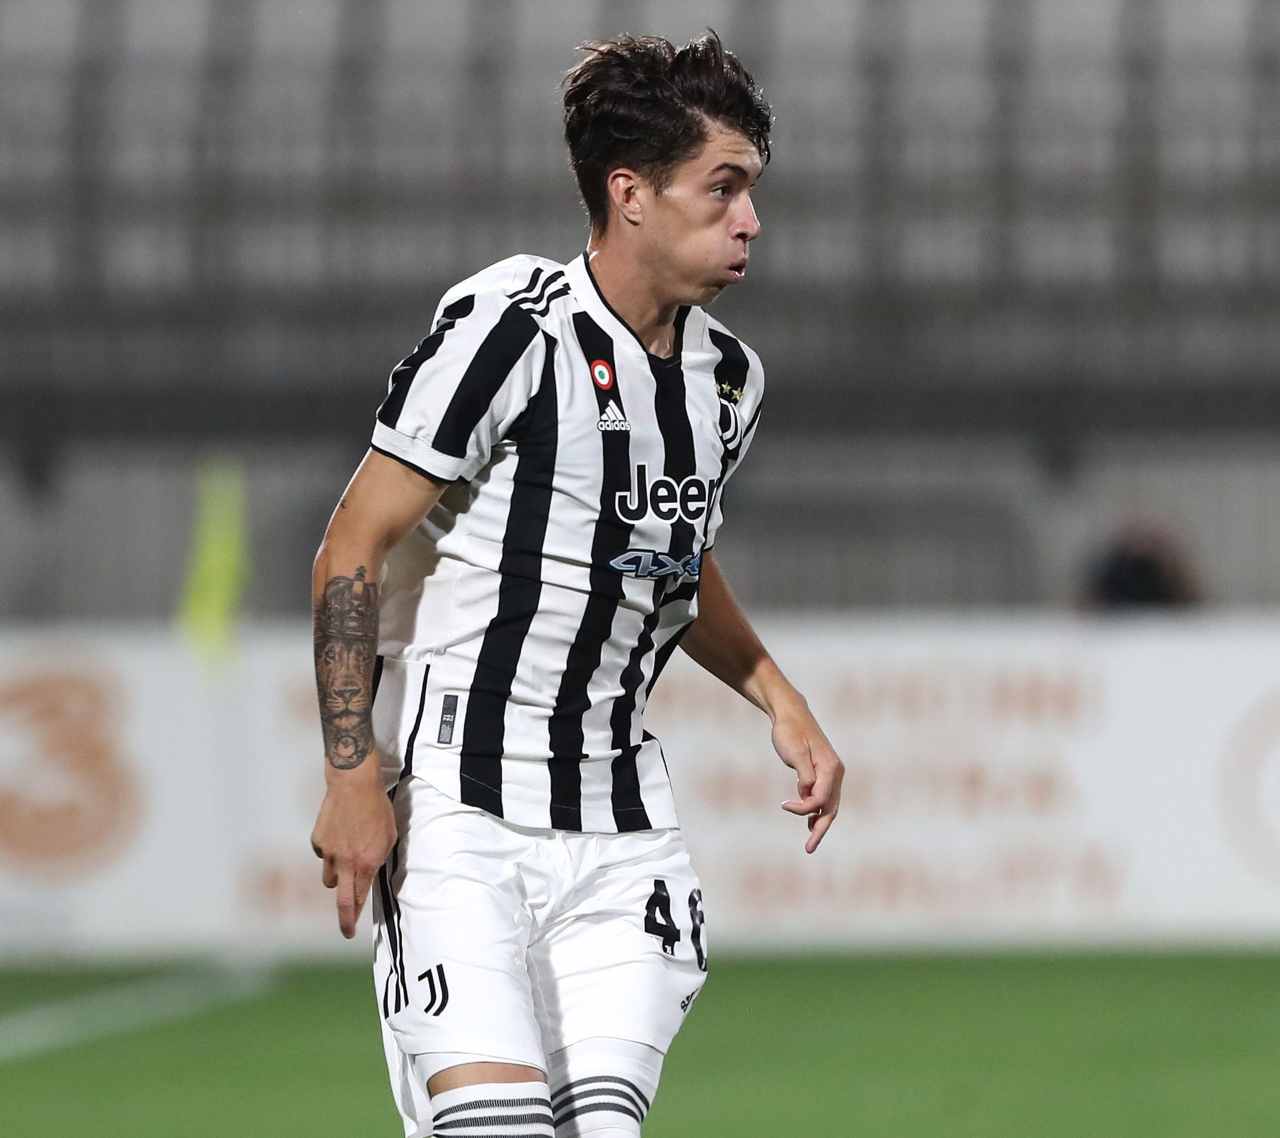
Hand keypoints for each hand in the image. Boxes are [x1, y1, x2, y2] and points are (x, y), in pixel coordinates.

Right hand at [310, 766, 396, 938]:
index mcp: (368, 862)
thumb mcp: (390, 835)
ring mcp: (329, 853)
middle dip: (344, 920)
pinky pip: (323, 855)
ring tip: (345, 861)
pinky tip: (338, 835)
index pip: (361, 897)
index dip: (357, 915)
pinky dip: (330, 852)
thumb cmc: (377, 807)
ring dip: (338, 877)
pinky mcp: (318, 841)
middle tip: (345, 931)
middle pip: (343, 901)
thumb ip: (380, 857)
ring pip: (330, 879)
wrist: (354, 784)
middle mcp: (347, 862)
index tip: (352, 929)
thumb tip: (371, 872)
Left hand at [772, 700, 843, 853]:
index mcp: (831, 768)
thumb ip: (805, 775)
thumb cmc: (790, 731)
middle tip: (809, 849)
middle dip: (820, 829)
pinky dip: (817, 810)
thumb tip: (808, 795)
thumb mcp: (795, 752)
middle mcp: (835, 772)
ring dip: (820, 822)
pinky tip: (809, 821)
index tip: (784, 805)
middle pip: (831, 808)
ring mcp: (831, 772)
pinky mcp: (823, 772)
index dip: (803, 809)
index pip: (821, 800)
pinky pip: (824, 796)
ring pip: (829, 804)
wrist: (790, 714)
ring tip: (810, 842)